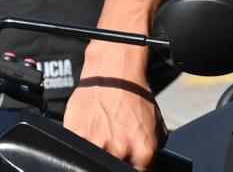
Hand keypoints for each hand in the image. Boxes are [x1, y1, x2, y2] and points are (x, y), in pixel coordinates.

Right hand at [64, 46, 161, 170]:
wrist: (114, 70)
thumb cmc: (135, 95)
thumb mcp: (156, 126)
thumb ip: (151, 152)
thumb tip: (144, 165)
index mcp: (144, 152)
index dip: (131, 168)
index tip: (127, 163)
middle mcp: (121, 150)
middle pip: (114, 168)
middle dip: (116, 159)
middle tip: (115, 142)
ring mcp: (96, 143)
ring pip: (95, 161)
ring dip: (98, 150)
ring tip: (102, 133)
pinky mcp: (76, 134)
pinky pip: (77, 149)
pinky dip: (82, 142)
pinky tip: (90, 128)